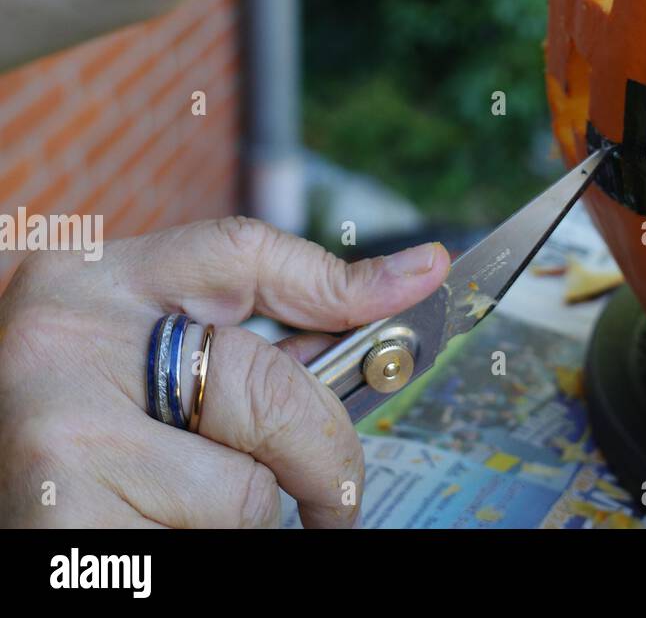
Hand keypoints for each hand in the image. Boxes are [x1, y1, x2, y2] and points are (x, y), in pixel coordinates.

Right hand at [0, 217, 448, 527]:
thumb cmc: (73, 401)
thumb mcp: (143, 326)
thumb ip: (273, 299)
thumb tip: (416, 275)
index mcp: (92, 281)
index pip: (242, 253)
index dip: (343, 278)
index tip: (428, 278)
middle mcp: (67, 346)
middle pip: (267, 392)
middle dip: (321, 452)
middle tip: (336, 493)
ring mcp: (59, 442)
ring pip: (240, 497)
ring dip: (243, 519)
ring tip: (183, 504)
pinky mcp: (59, 531)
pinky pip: (197, 550)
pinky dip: (200, 548)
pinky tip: (157, 531)